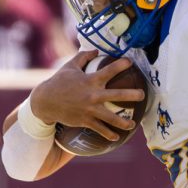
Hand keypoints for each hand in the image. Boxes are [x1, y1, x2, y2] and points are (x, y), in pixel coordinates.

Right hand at [29, 51, 145, 140]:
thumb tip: (95, 50)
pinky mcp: (85, 120)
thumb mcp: (70, 66)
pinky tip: (116, 137)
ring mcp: (89, 109)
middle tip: (142, 95)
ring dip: (124, 122)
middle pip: (117, 95)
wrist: (45, 101)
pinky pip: (99, 129)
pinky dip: (108, 134)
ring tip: (133, 124)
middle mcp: (93, 95)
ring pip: (111, 117)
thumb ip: (83, 57)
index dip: (121, 64)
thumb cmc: (59, 82)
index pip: (110, 70)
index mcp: (90, 80)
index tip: (130, 62)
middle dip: (132, 95)